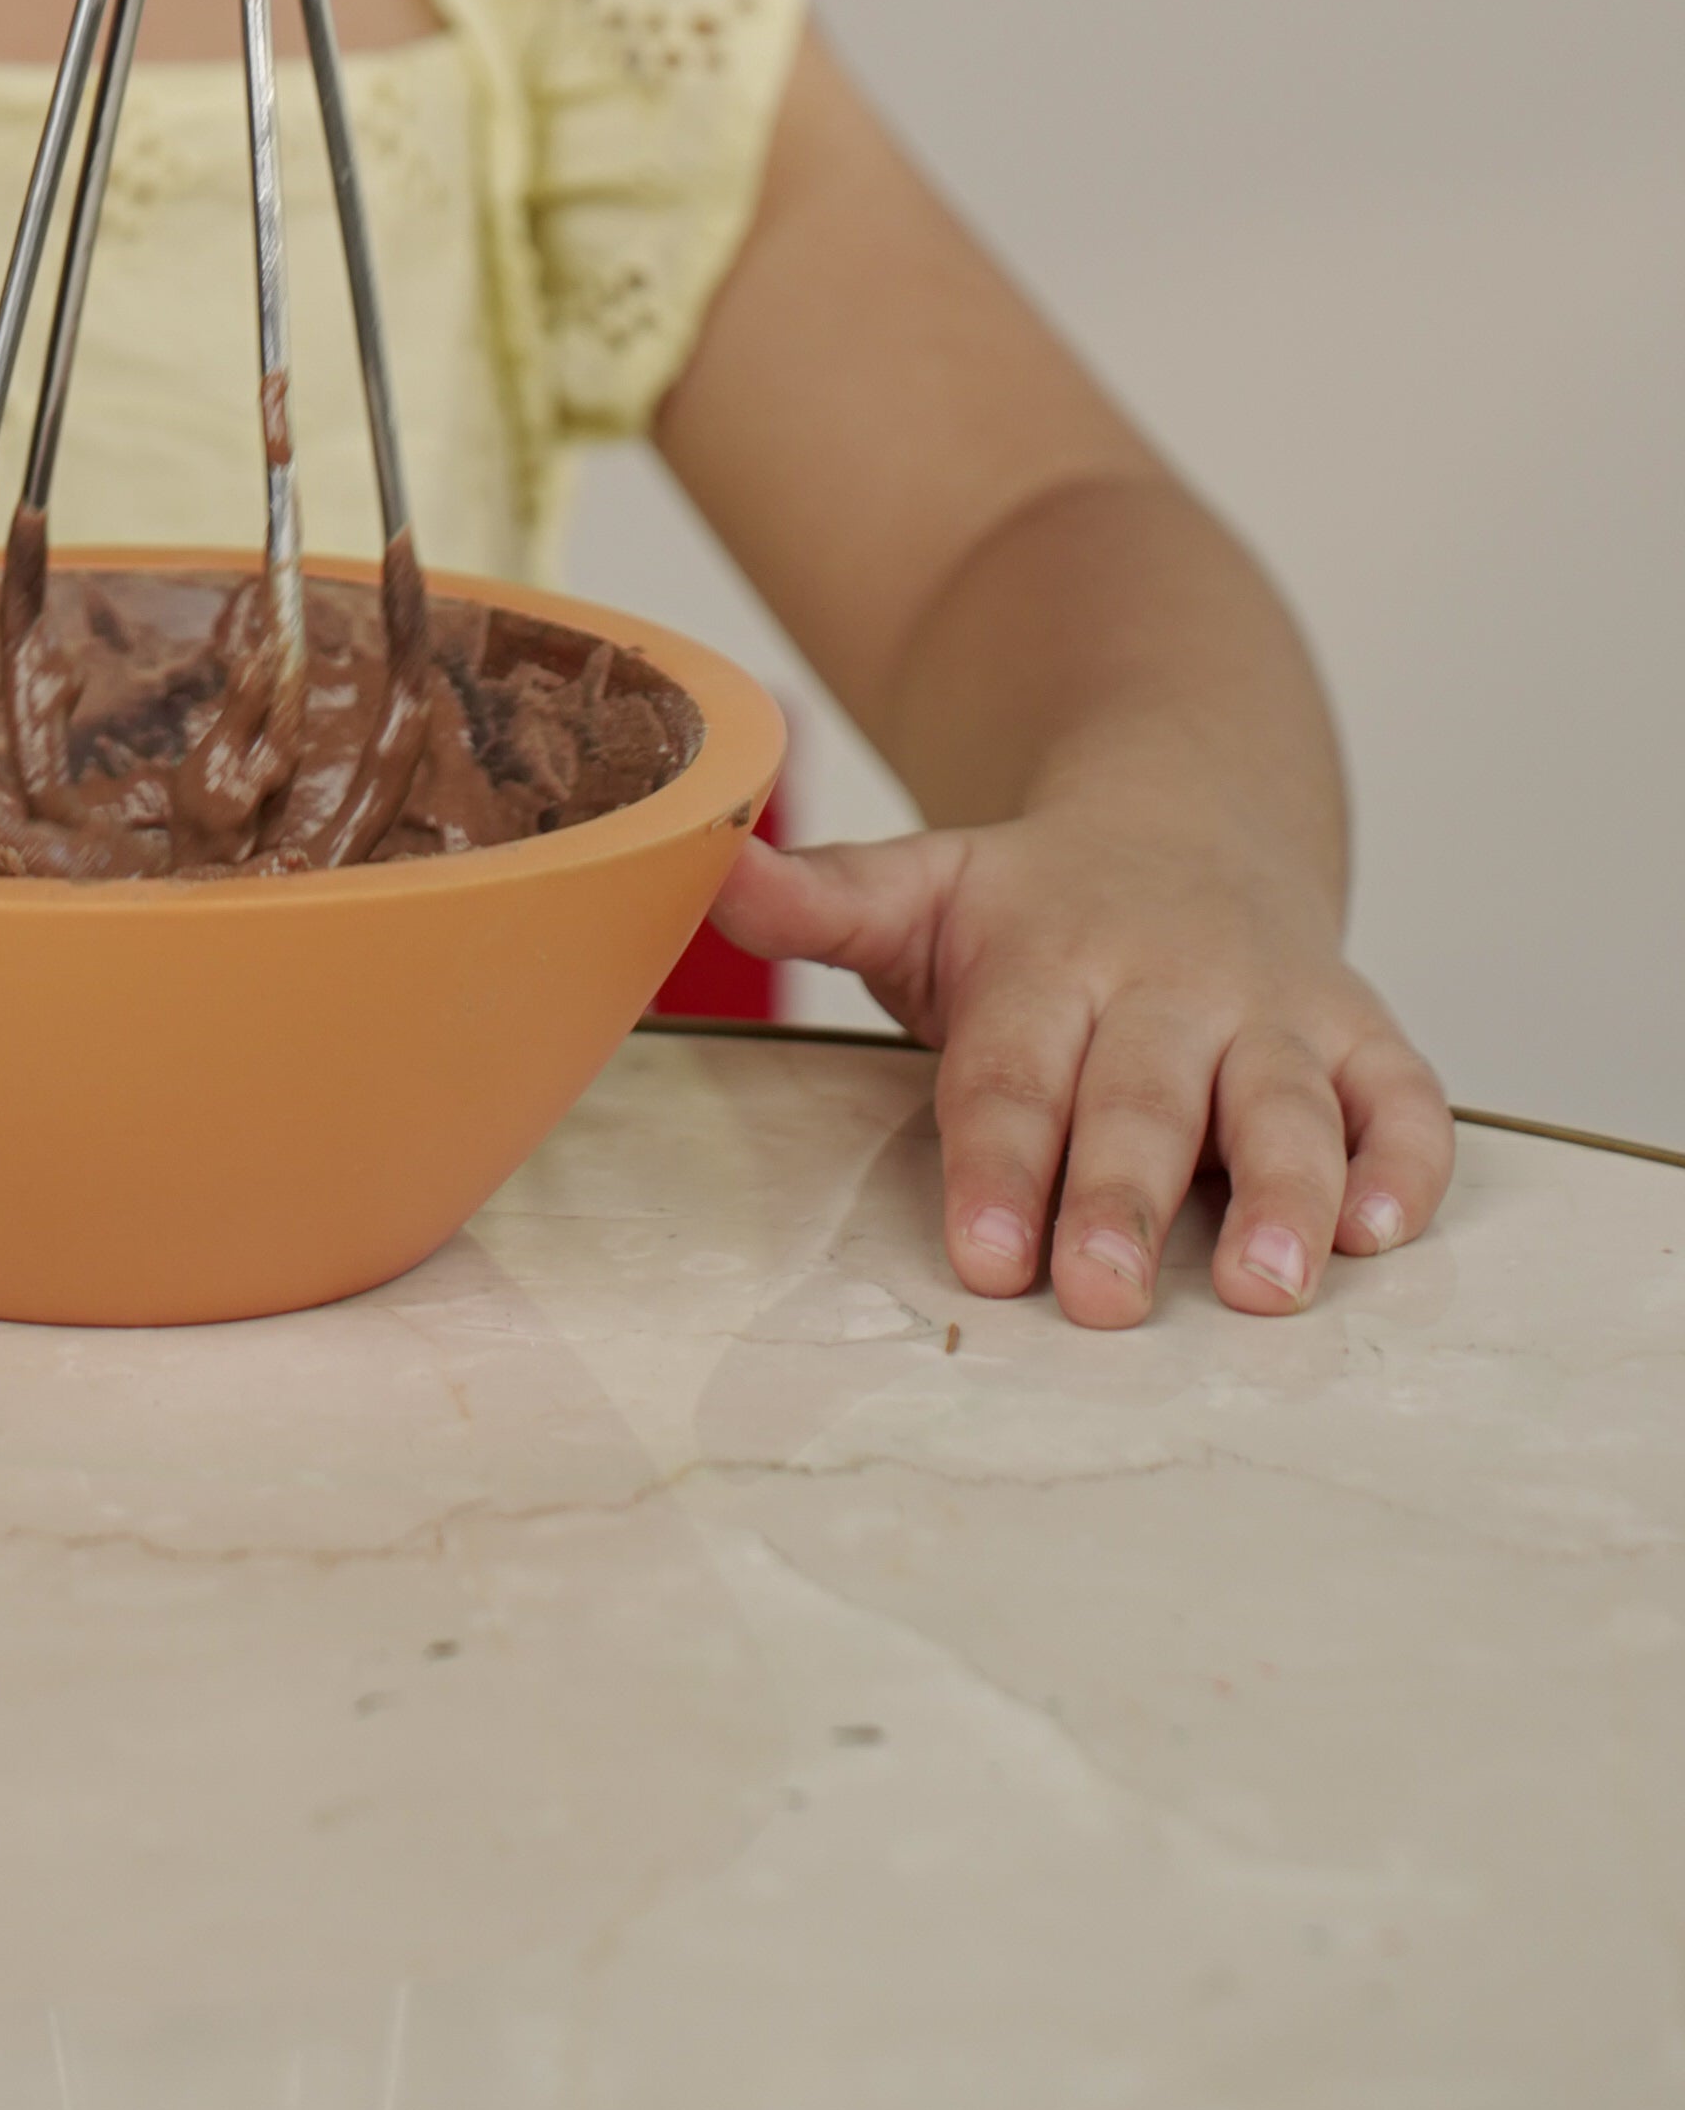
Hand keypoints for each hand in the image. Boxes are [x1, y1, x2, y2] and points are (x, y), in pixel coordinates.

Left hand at [712, 804, 1456, 1324]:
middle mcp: (1167, 981)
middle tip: (1098, 1298)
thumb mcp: (922, 883)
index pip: (1013, 1068)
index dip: (998, 1161)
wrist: (1187, 811)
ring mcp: (1272, 1007)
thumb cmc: (1034, 902)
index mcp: (1047, 953)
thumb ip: (816, 896)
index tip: (984, 1255)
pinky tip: (1382, 1230)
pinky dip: (1404, 1161)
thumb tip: (704, 866)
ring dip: (1280, 1191)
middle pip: (1141, 1098)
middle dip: (1120, 1197)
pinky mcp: (1363, 1033)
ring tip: (1263, 1285)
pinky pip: (1402, 1097)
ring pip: (1284, 1102)